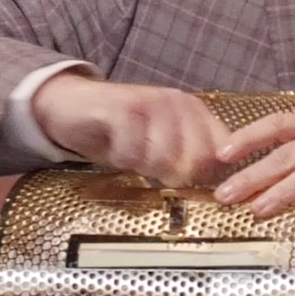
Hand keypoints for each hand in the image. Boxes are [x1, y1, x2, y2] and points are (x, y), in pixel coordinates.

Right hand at [29, 73, 237, 185]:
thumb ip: (192, 162)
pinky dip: (122, 159)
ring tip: (132, 156)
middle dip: (177, 176)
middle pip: (198, 159)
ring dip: (144, 168)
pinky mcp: (122, 108)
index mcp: (195, 112)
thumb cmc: (123, 133)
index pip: (221, 151)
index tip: (190, 185)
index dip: (210, 177)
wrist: (73, 106)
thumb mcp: (163, 147)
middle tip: (153, 171)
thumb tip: (220, 192)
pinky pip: (132, 152)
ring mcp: (151, 103)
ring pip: (164, 158)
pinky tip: (115, 148)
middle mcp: (178, 103)